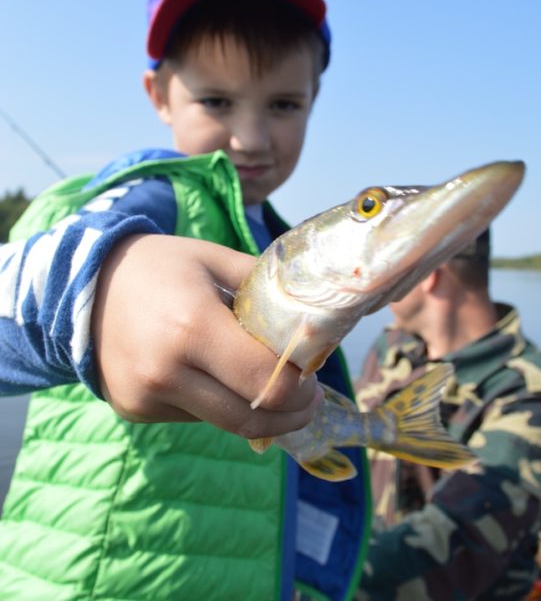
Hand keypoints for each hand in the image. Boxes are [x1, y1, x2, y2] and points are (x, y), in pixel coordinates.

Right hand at [91, 234, 321, 436]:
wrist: (82, 287)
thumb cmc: (159, 266)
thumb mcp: (215, 259)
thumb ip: (264, 288)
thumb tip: (310, 319)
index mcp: (193, 326)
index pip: (266, 381)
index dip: (301, 388)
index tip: (315, 377)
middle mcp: (167, 371)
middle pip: (250, 418)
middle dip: (291, 414)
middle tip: (308, 399)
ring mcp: (146, 397)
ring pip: (225, 424)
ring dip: (257, 412)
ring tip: (270, 386)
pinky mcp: (135, 411)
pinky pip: (195, 416)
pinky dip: (218, 404)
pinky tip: (214, 376)